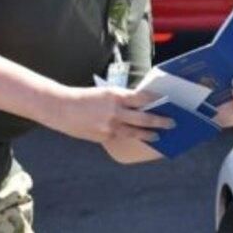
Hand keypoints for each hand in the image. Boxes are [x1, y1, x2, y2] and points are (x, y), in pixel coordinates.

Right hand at [42, 85, 174, 145]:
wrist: (60, 108)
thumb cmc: (83, 98)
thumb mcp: (104, 93)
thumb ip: (121, 100)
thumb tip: (139, 106)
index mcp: (115, 95)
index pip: (142, 98)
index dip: (156, 101)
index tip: (167, 102)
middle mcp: (115, 110)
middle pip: (144, 117)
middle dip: (160, 121)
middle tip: (172, 123)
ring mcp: (110, 125)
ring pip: (135, 131)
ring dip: (149, 134)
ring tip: (158, 136)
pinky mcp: (104, 136)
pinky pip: (121, 137)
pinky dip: (130, 137)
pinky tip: (138, 138)